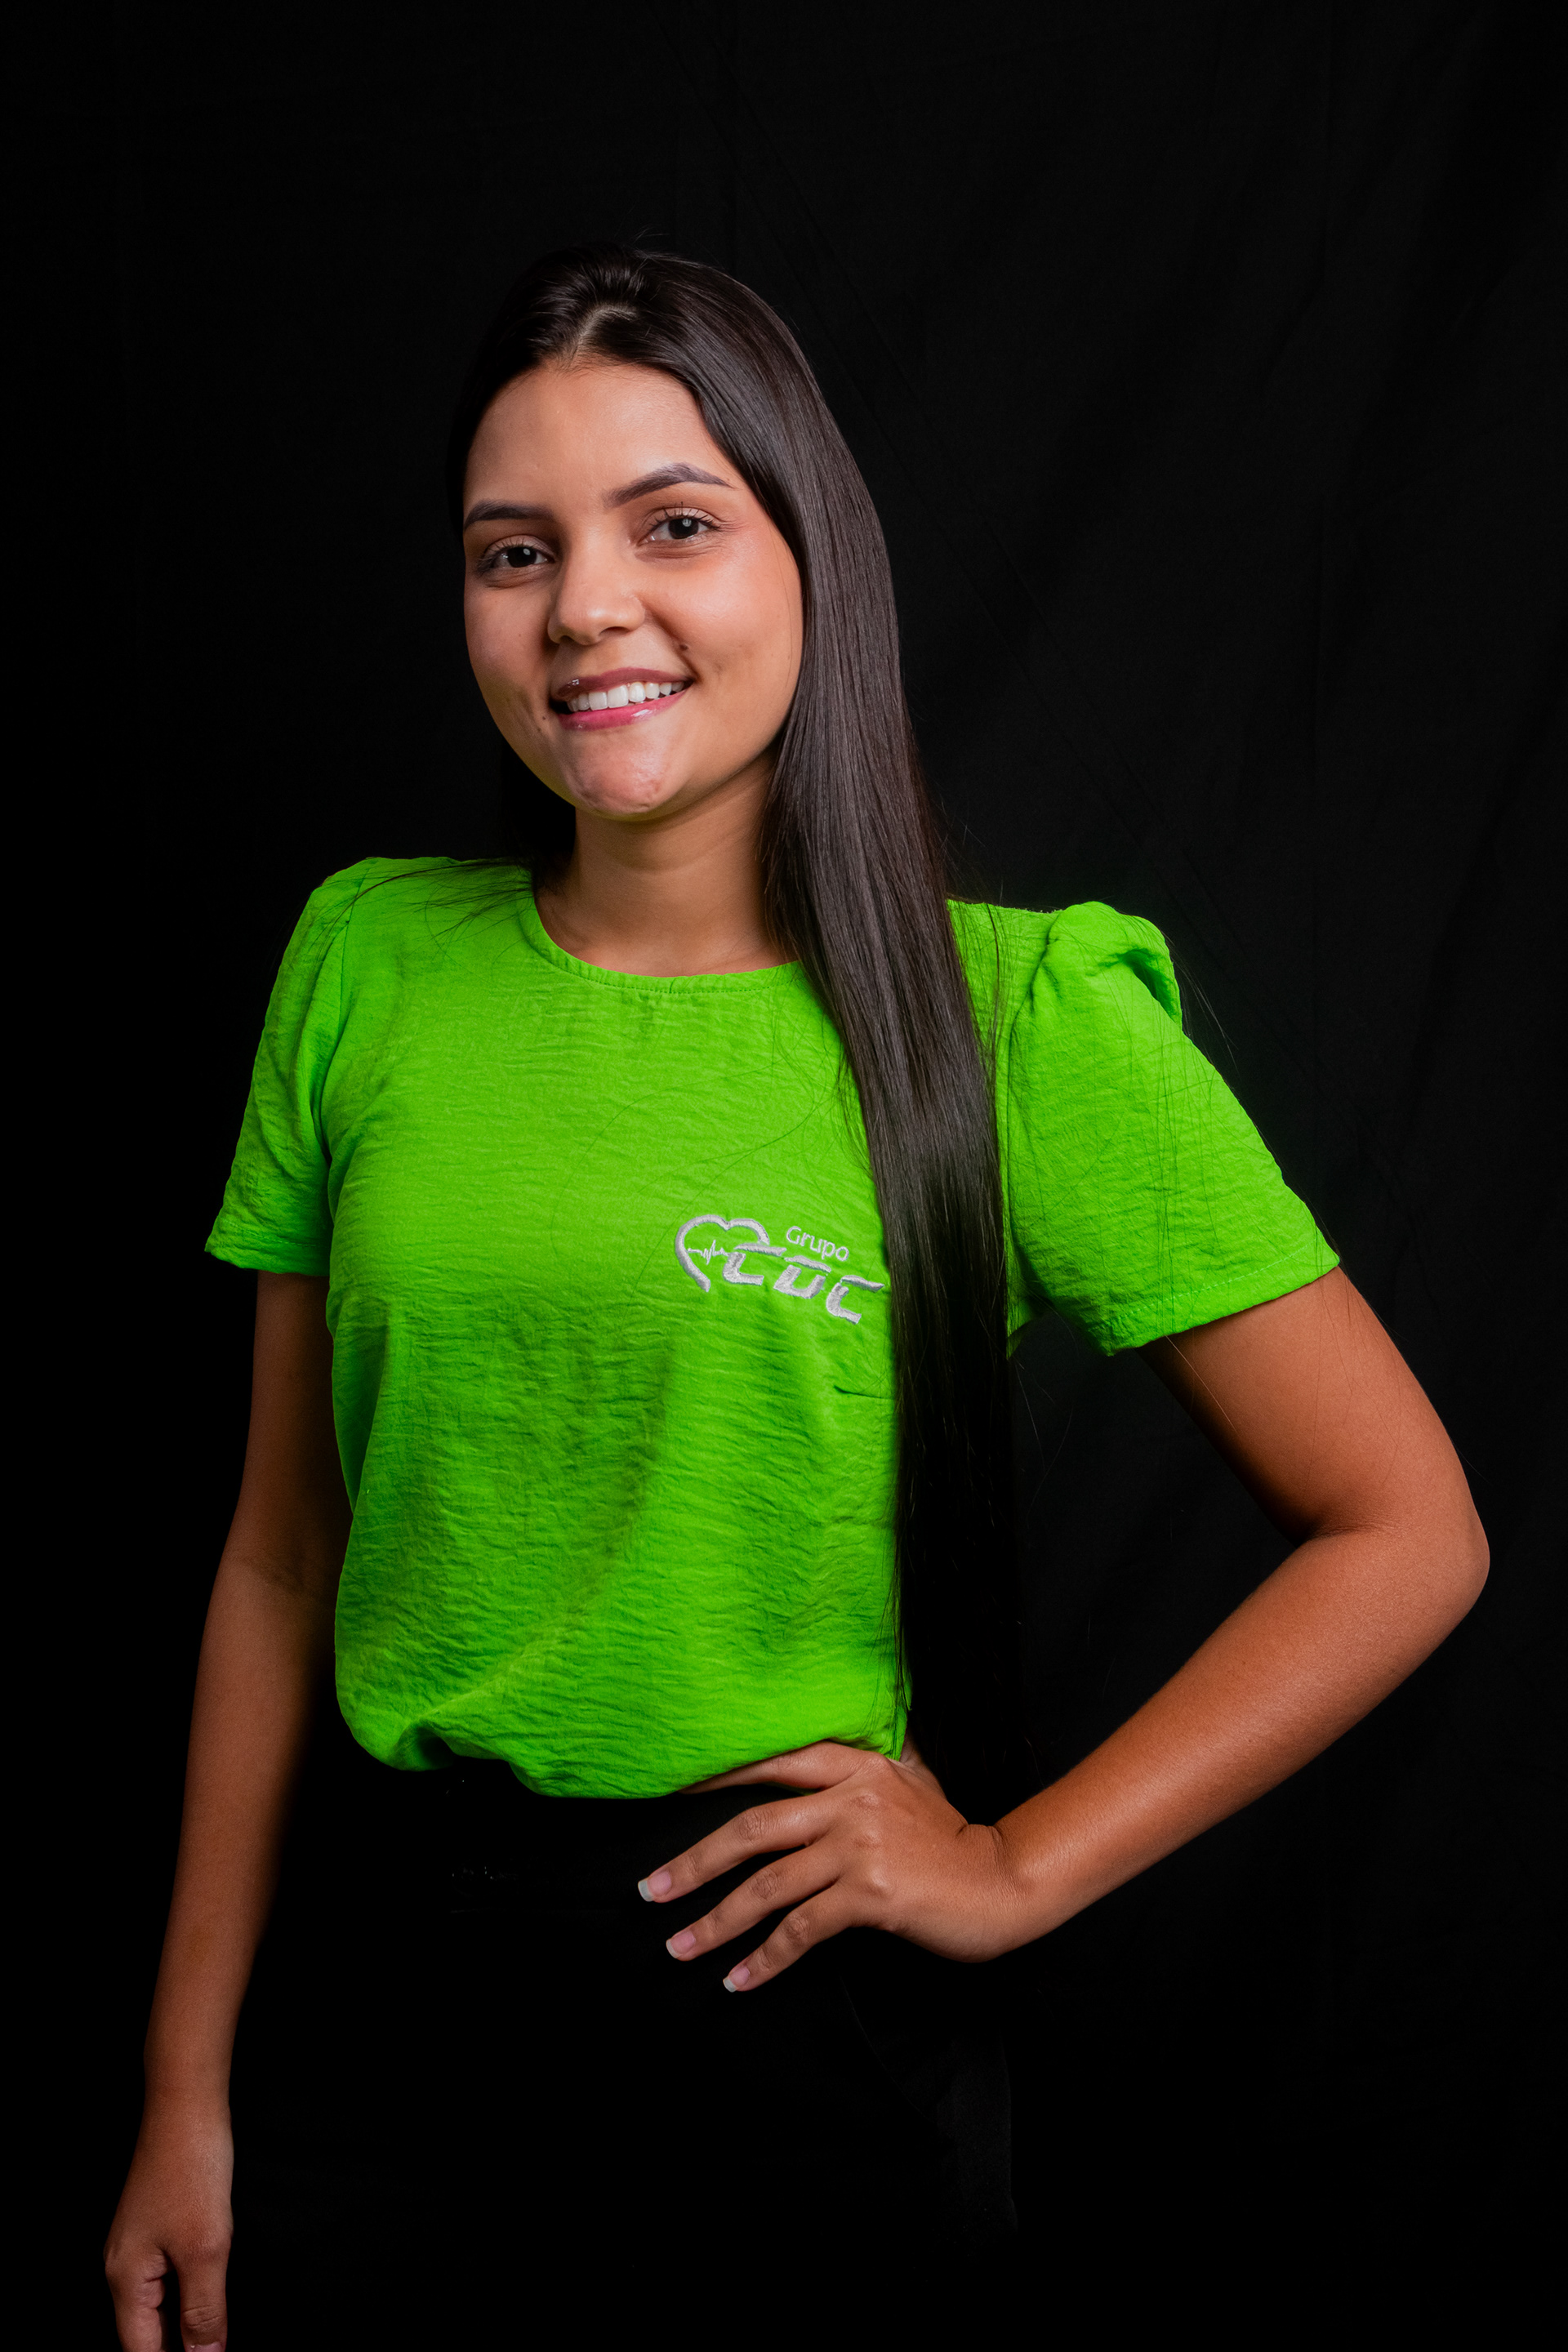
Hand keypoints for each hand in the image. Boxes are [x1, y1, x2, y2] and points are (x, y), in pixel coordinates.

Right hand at [104, 2100, 233, 2350]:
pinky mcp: (154, 2229)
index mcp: (126, 2281)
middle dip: (176, 2350)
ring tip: (214, 2341)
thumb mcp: (206, 2248)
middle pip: (144, 2336)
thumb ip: (204, 2311)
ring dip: (181, 2329)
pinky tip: (209, 2305)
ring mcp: (136, 2248)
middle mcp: (122, 2269)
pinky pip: (164, 2282)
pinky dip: (184, 2301)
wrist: (186, 2104)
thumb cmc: (192, 2168)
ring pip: (155, 2310)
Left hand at [641, 1741, 1023, 1989]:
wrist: (1003, 1881)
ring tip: (679, 1947)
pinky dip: (765, 1959)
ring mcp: (859, 1846)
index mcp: (857, 1766)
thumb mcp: (911, 1780)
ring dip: (716, 1921)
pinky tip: (738, 1979)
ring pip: (768, 1885)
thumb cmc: (952, 1837)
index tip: (667, 1797)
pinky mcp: (870, 1894)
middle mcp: (851, 1799)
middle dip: (694, 1863)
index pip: (773, 1763)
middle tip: (650, 1891)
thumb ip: (863, 1769)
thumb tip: (816, 1757)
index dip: (716, 1779)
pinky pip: (801, 1930)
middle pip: (752, 1828)